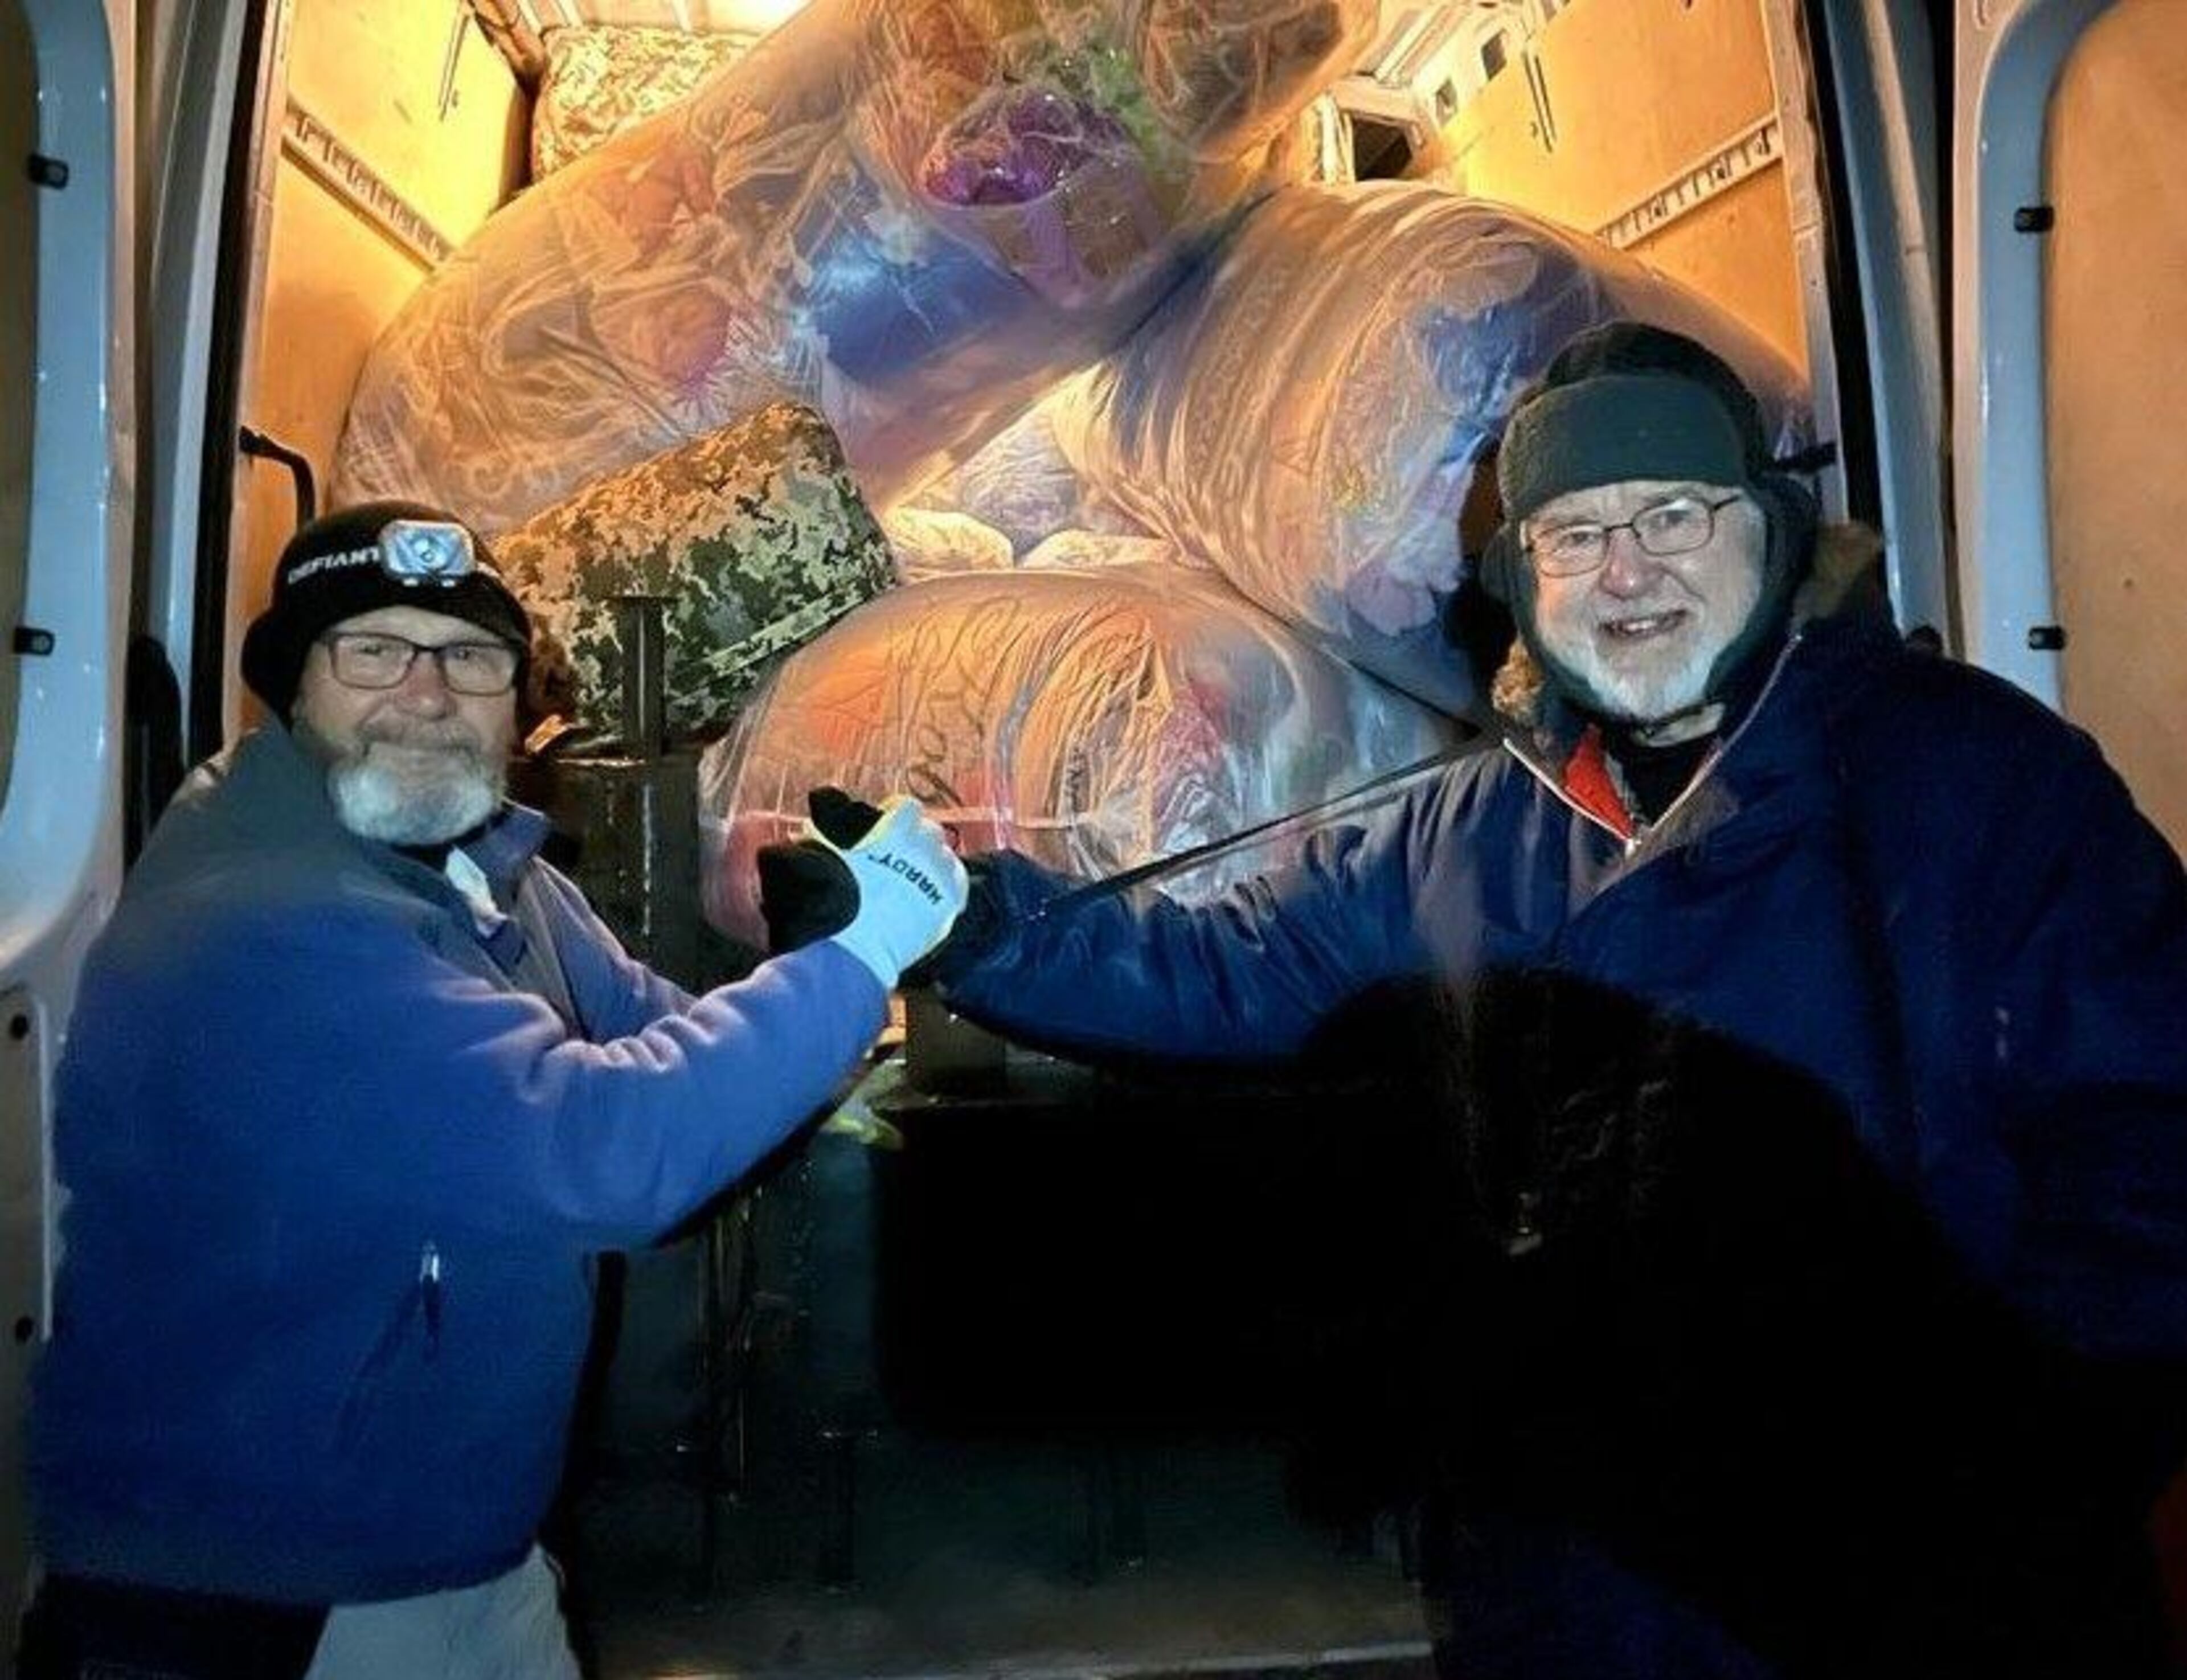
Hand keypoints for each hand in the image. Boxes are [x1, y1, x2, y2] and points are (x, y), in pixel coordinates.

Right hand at [759, 789, 967, 988]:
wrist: (853, 947)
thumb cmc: (833, 901)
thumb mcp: (826, 855)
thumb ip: (828, 832)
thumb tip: (813, 823)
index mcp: (897, 830)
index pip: (908, 807)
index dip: (896, 815)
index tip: (887, 824)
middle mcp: (924, 848)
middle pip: (930, 830)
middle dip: (916, 837)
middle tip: (900, 852)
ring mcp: (939, 875)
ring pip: (946, 855)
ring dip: (932, 859)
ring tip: (915, 874)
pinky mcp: (948, 902)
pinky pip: (957, 881)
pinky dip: (947, 882)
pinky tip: (932, 890)